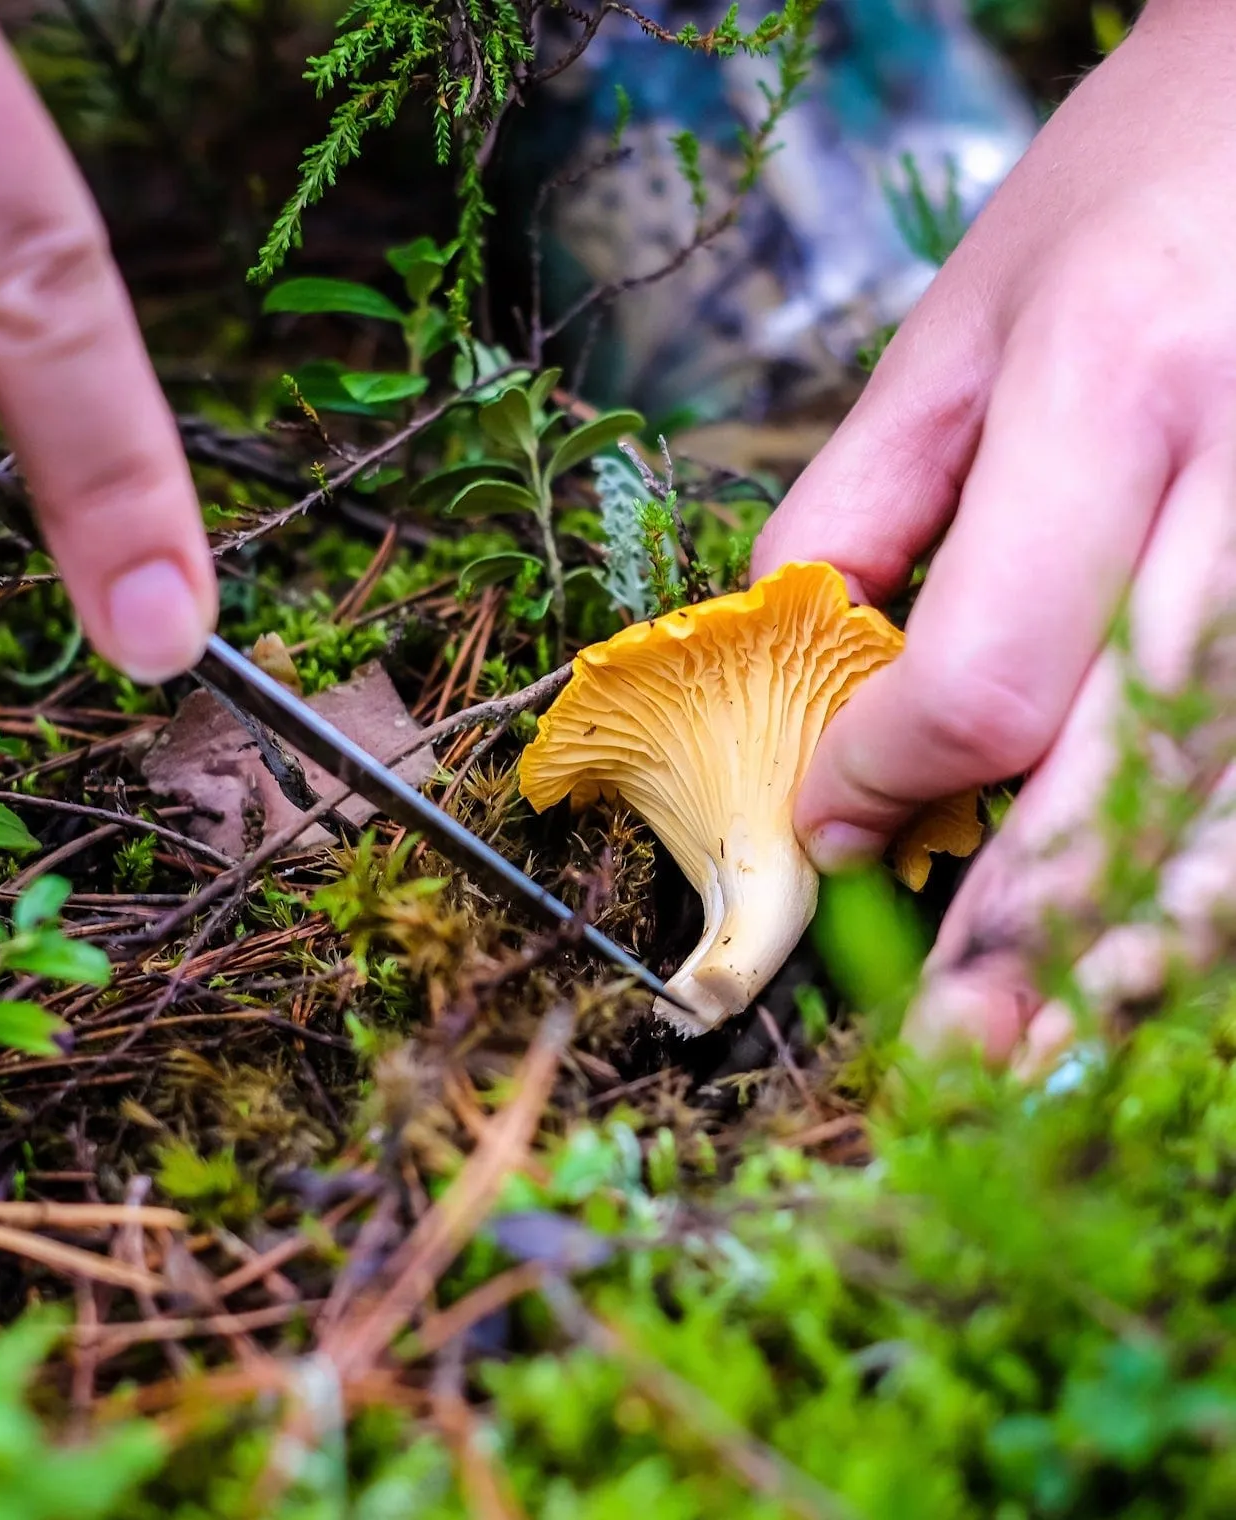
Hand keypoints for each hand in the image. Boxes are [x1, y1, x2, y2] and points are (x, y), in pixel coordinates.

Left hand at [750, 0, 1235, 1065]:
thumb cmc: (1125, 198)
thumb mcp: (955, 333)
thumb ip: (856, 511)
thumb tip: (794, 674)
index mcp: (1117, 388)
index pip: (989, 670)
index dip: (888, 775)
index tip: (831, 825)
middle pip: (1138, 766)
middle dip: (1029, 926)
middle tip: (957, 1048)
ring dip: (1155, 937)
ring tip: (1066, 1041)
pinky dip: (1231, 855)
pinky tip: (1170, 931)